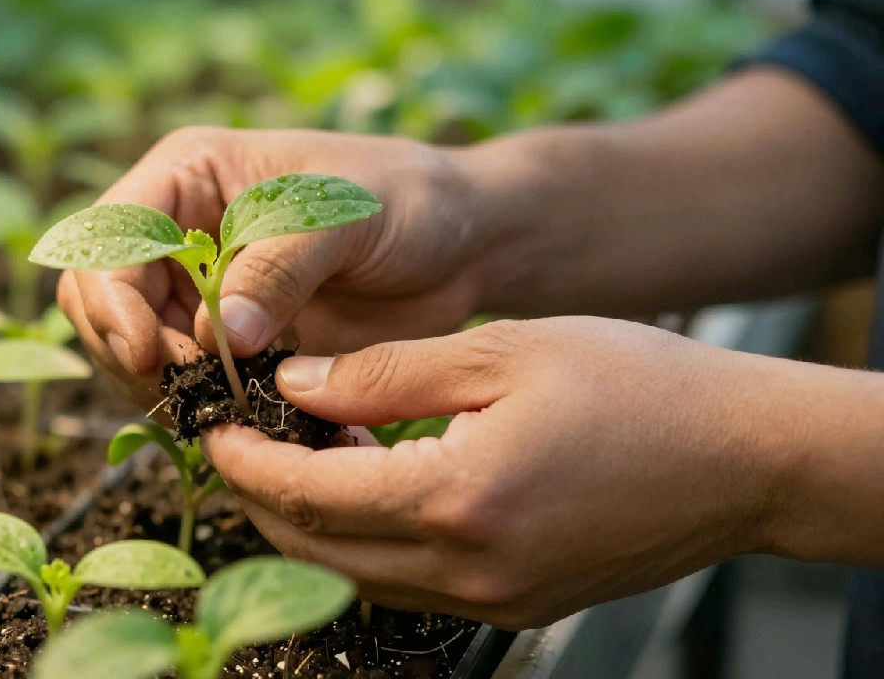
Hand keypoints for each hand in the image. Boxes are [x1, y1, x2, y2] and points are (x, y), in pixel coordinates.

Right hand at [58, 126, 542, 404]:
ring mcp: (199, 286)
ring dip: (154, 382)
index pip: (109, 236)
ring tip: (217, 407)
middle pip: (98, 295)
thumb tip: (217, 336)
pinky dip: (193, 401)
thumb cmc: (407, 201)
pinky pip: (180, 375)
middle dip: (127, 348)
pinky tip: (236, 415)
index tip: (152, 354)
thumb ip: (278, 268)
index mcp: (191, 173)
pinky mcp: (229, 337)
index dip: (113, 298)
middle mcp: (180, 228)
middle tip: (191, 390)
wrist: (461, 245)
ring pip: (127, 343)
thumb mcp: (344, 218)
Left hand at [203, 317, 800, 628]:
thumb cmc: (636, 386)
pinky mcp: (514, 604)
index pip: (307, 497)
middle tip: (239, 441)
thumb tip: (296, 386)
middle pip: (317, 551)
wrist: (743, 457)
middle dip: (262, 499)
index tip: (211, 429)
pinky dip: (367, 538)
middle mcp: (467, 571)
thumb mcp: (503, 352)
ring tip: (301, 452)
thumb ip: (387, 373)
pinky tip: (371, 480)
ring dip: (311, 521)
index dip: (246, 463)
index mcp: (457, 500)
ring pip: (357, 574)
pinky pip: (407, 582)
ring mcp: (492, 600)